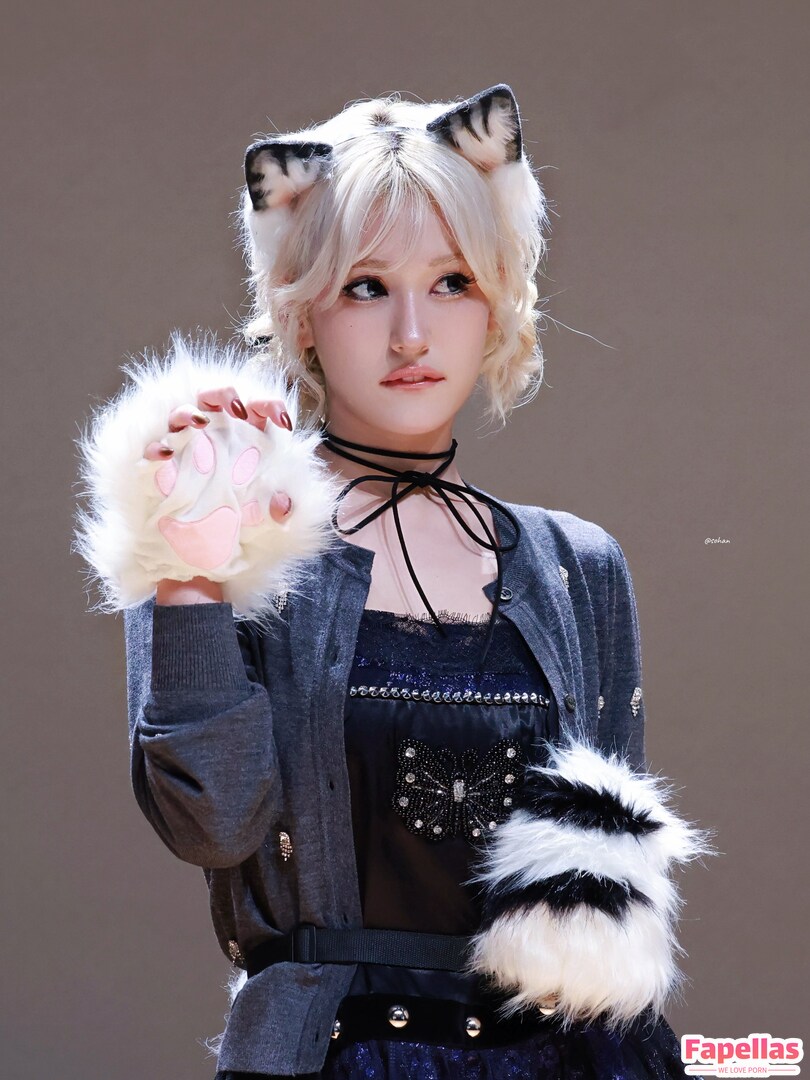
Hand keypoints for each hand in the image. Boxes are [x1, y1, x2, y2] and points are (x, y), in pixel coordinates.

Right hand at [144, 387, 293, 524]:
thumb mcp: (266, 522)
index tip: (284, 423)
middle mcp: (213, 434)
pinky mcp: (159, 466)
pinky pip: (151, 449)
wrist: (197, 551)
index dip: (271, 406)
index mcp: (244, 437)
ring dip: (189, 412)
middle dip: (225, 394)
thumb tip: (283, 507)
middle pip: (215, 396)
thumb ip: (282, 512)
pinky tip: (165, 453)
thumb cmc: (235, 524)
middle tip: (238, 409)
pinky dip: (156, 448)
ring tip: (201, 422)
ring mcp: (184, 445)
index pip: (257, 407)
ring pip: (180, 413)